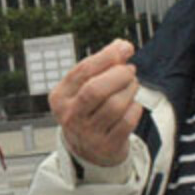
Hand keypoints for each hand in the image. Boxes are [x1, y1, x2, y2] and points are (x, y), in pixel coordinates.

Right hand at [48, 39, 142, 168]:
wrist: (88, 149)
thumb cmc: (88, 110)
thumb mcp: (83, 87)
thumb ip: (100, 66)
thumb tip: (122, 46)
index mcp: (60, 97)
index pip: (82, 71)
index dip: (106, 56)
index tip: (125, 48)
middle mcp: (70, 116)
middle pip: (95, 90)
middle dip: (118, 75)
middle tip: (130, 70)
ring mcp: (87, 134)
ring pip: (114, 106)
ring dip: (130, 90)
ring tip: (132, 85)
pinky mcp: (106, 145)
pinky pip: (127, 122)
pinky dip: (135, 108)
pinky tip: (132, 104)